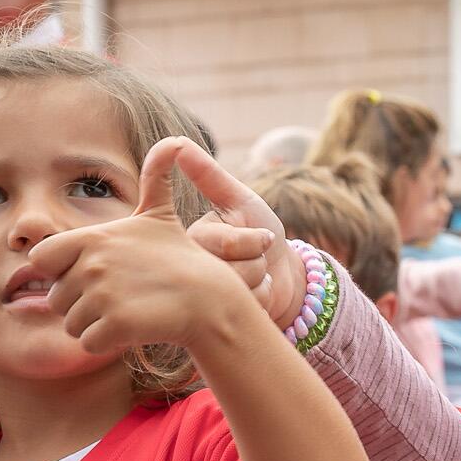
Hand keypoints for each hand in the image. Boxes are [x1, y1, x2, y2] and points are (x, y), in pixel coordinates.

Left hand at [34, 137, 265, 357]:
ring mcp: (103, 296)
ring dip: (95, 324)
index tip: (94, 274)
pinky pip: (88, 343)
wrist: (212, 302)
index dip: (61, 271)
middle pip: (57, 297)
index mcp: (92, 238)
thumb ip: (155, 179)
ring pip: (71, 322)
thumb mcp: (162, 216)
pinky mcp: (115, 325)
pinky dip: (107, 342)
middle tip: (121, 298)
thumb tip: (174, 141)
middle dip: (82, 303)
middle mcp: (92, 264)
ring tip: (129, 312)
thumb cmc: (182, 260)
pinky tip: (134, 329)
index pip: (40, 259)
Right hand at [170, 139, 305, 327]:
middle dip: (257, 262)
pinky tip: (256, 296)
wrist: (284, 275)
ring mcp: (198, 297)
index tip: (262, 237)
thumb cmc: (260, 233)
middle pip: (229, 269)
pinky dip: (263, 299)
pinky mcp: (213, 320)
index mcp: (186, 238)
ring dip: (261, 280)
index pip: (221, 242)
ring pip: (240, 289)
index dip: (251, 241)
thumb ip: (209, 175)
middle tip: (259, 257)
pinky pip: (247, 308)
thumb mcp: (239, 201)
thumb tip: (176, 141)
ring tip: (256, 275)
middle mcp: (184, 268)